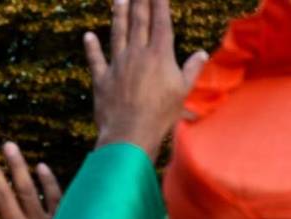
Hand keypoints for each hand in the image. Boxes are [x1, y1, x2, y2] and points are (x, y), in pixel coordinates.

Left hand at [85, 0, 207, 159]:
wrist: (129, 133)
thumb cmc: (160, 115)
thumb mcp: (182, 92)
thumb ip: (191, 70)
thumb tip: (202, 54)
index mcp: (159, 55)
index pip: (160, 22)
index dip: (159, 3)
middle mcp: (137, 54)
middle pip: (138, 21)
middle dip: (139, 1)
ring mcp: (117, 65)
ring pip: (118, 34)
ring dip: (118, 15)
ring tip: (118, 0)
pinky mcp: (102, 79)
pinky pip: (95, 60)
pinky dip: (91, 48)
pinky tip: (88, 36)